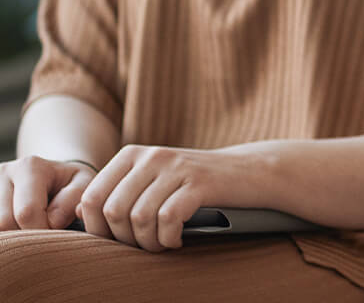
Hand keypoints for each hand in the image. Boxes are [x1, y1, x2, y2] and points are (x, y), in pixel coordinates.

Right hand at [0, 156, 97, 230]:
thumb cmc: (69, 183)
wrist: (51, 175)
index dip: (43, 231)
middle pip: (4, 223)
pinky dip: (6, 233)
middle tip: (43, 231)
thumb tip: (53, 222)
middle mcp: (3, 172)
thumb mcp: (83, 184)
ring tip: (30, 227)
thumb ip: (74, 199)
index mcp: (29, 167)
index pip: (26, 212)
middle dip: (26, 236)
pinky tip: (18, 227)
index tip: (57, 230)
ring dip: (14, 236)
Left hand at [77, 145, 261, 250]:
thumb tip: (78, 213)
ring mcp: (177, 167)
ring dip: (148, 243)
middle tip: (144, 245)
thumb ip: (118, 192)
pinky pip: (168, 219)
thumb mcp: (152, 180)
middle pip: (113, 211)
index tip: (118, 241)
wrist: (248, 172)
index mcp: (133, 154)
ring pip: (139, 218)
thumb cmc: (194, 183)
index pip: (91, 197)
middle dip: (124, 239)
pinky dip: (168, 239)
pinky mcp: (200, 182)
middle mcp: (152, 156)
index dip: (97, 229)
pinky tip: (177, 240)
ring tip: (161, 244)